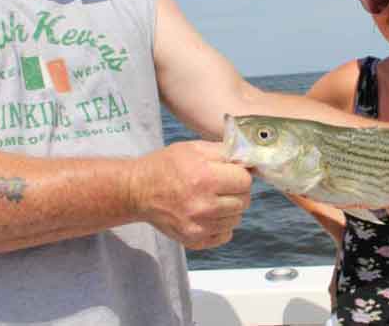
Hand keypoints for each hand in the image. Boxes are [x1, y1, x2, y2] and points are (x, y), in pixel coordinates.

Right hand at [130, 140, 251, 249]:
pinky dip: (221, 225)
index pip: (245, 181)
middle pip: (244, 201)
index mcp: (205, 178)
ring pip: (236, 218)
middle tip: (222, 186)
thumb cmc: (167, 165)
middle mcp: (203, 205)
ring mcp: (199, 226)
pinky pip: (225, 235)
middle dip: (237, 191)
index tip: (230, 173)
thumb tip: (250, 160)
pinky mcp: (194, 240)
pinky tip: (208, 214)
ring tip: (213, 199)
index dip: (240, 175)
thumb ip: (225, 152)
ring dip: (230, 208)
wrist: (137, 191)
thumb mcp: (195, 148)